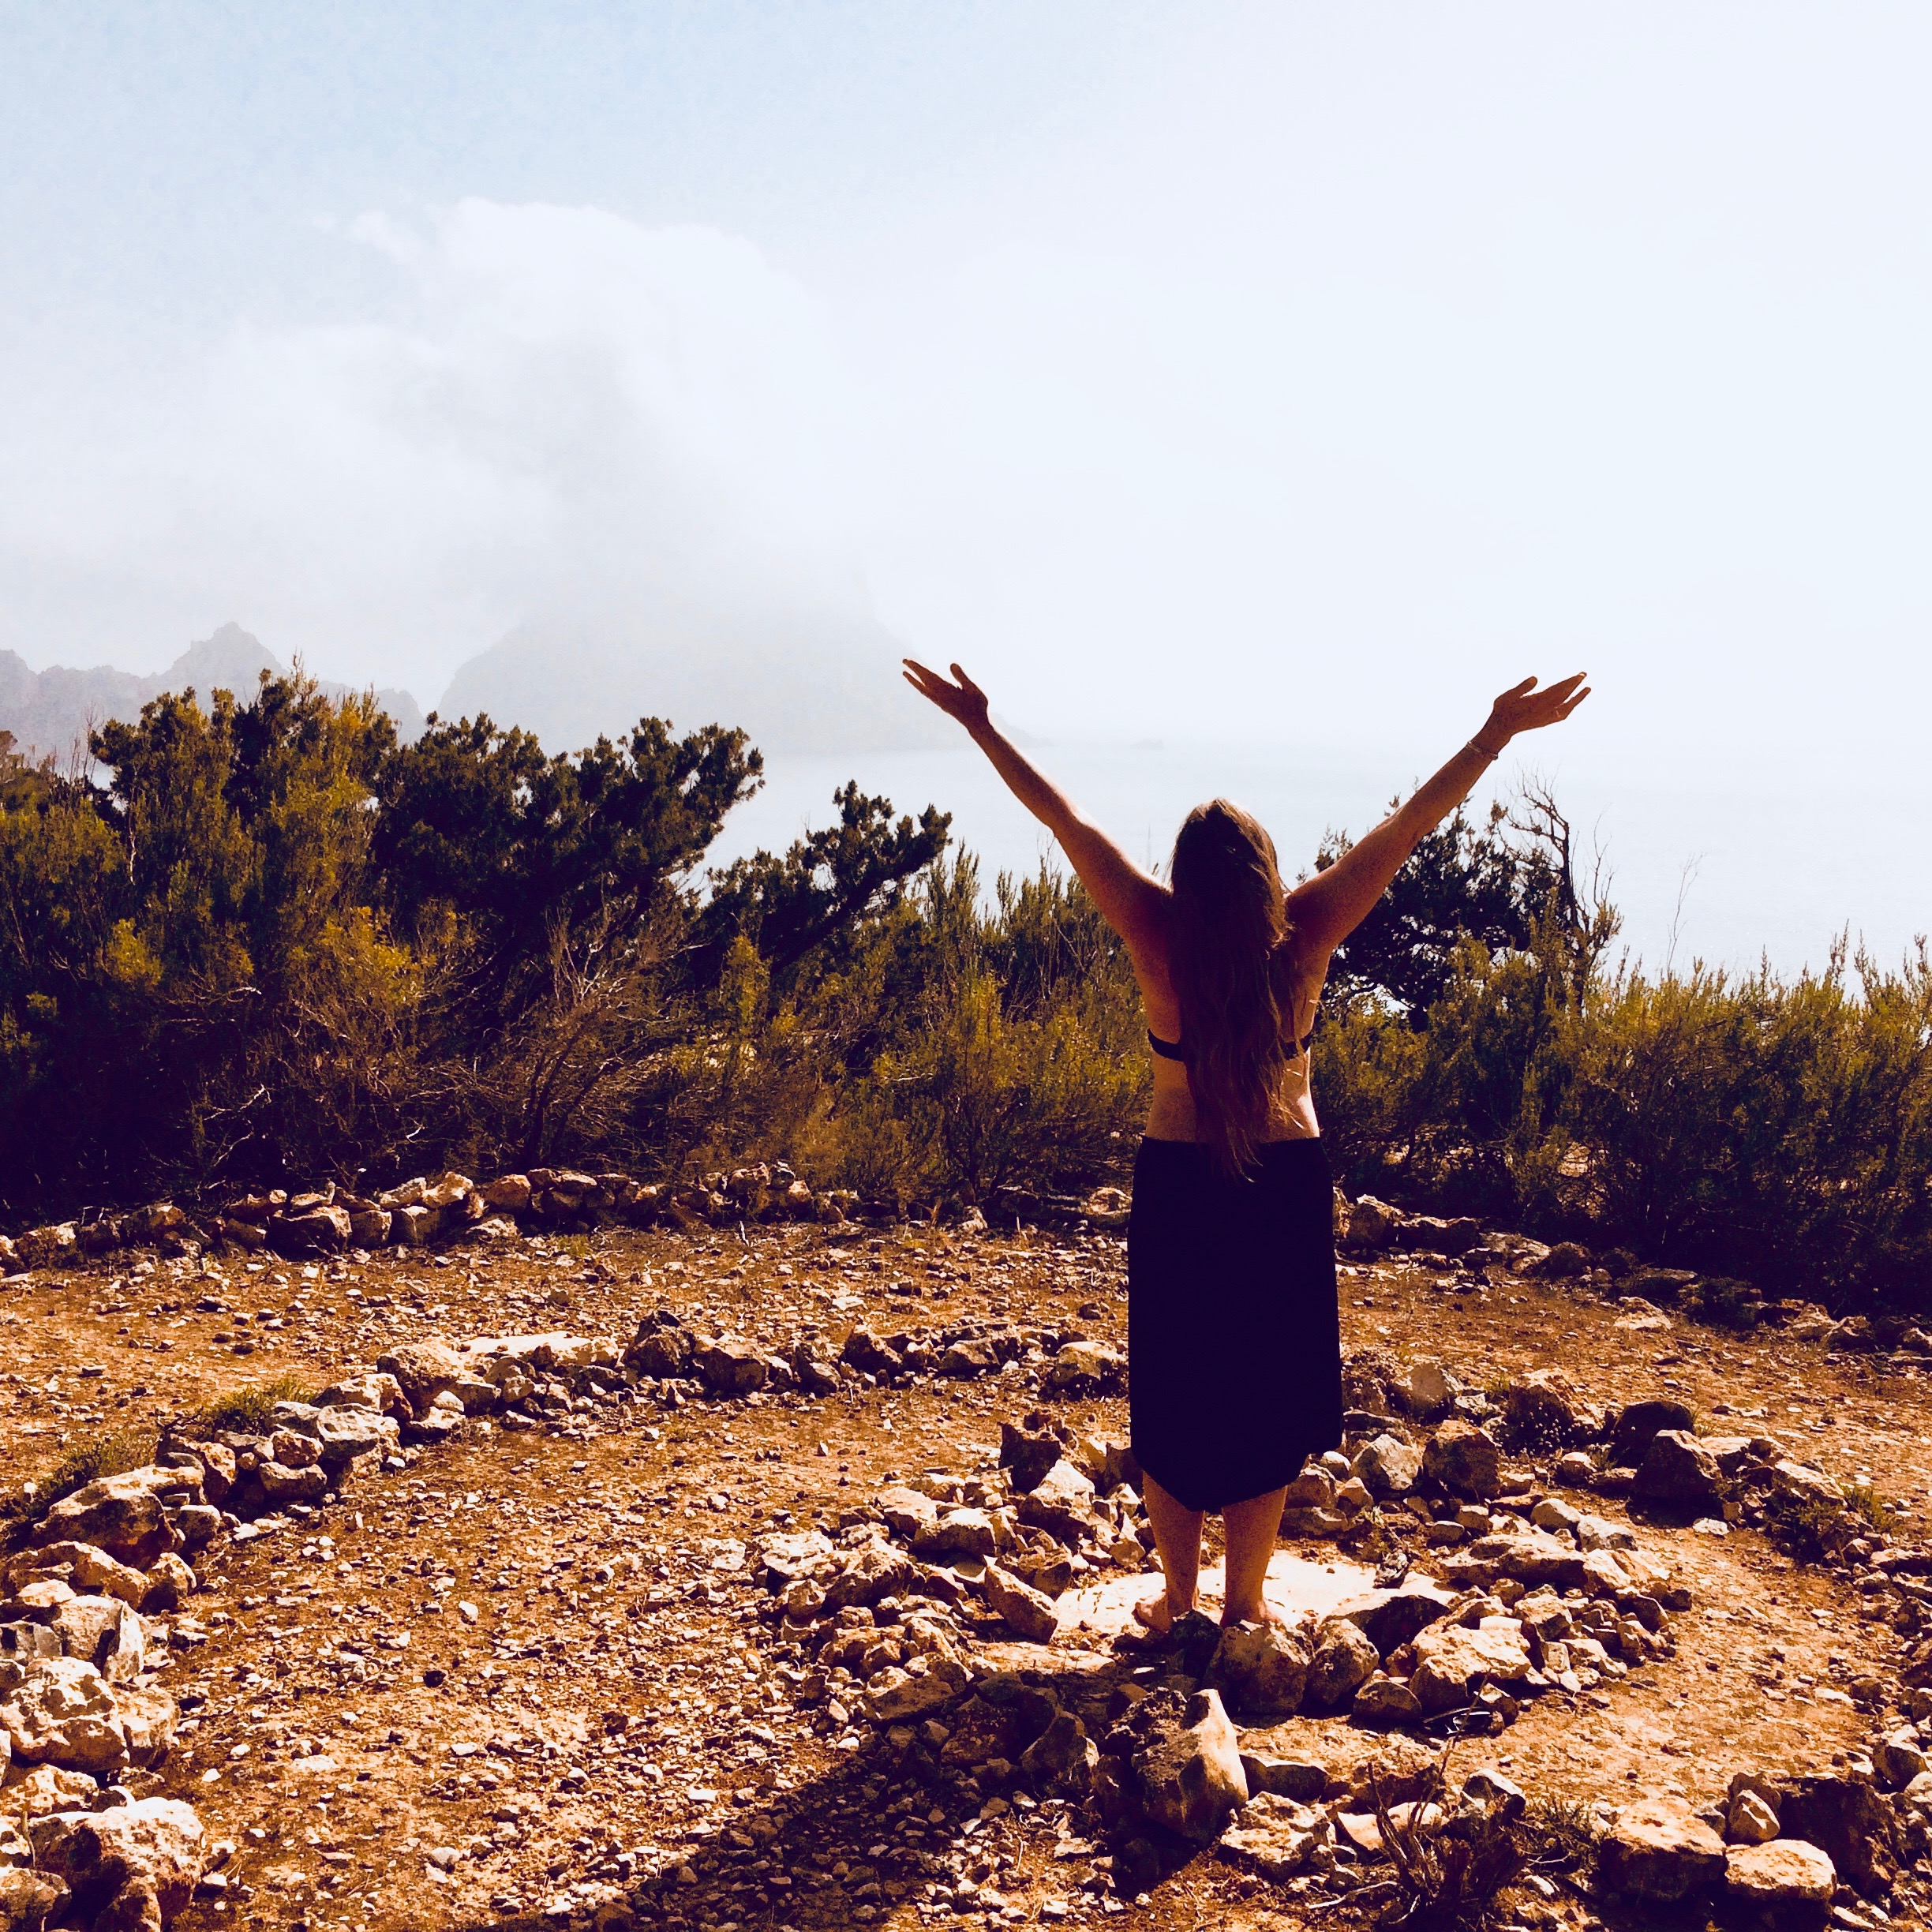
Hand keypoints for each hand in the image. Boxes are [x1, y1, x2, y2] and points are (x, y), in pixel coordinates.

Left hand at [902, 659, 991, 735]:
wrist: (976, 723)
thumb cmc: (977, 705)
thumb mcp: (972, 689)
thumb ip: (962, 677)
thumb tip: (951, 664)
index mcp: (945, 691)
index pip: (928, 676)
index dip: (918, 668)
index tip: (909, 662)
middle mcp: (939, 696)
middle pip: (923, 680)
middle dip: (914, 670)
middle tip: (904, 661)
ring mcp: (939, 701)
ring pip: (923, 688)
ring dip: (914, 680)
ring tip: (905, 673)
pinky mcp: (941, 704)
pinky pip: (927, 694)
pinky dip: (921, 687)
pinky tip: (919, 685)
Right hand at [1474, 673, 1589, 753]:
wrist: (1501, 729)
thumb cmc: (1502, 710)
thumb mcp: (1507, 696)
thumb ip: (1522, 687)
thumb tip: (1535, 677)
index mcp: (1536, 702)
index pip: (1557, 690)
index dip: (1569, 683)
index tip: (1579, 675)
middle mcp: (1543, 710)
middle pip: (1563, 696)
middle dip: (1574, 685)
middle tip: (1584, 674)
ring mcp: (1546, 717)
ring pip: (1565, 706)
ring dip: (1577, 698)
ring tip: (1587, 689)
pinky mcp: (1545, 722)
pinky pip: (1562, 715)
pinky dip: (1570, 709)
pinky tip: (1573, 704)